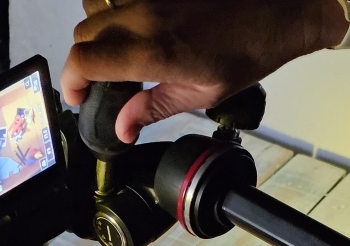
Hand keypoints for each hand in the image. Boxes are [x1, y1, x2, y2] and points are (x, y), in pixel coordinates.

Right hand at [61, 0, 347, 142]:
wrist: (278, 10)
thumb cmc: (248, 51)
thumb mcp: (202, 94)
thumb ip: (153, 109)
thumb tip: (122, 129)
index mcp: (153, 51)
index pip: (83, 61)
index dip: (71, 83)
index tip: (79, 98)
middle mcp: (143, 17)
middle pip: (82, 35)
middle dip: (83, 63)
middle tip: (102, 84)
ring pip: (96, 10)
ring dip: (97, 35)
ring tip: (118, 55)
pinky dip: (117, 16)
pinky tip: (137, 33)